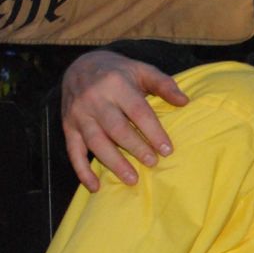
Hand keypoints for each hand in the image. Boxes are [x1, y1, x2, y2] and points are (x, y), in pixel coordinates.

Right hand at [61, 50, 188, 190]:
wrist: (79, 66)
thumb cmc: (118, 72)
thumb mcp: (142, 70)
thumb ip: (164, 84)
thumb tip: (184, 102)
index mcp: (116, 84)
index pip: (138, 111)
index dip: (153, 132)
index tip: (167, 149)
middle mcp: (94, 99)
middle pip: (116, 129)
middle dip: (135, 148)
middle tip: (153, 163)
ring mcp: (79, 114)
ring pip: (96, 142)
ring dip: (114, 163)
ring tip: (132, 179)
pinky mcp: (68, 127)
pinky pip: (73, 152)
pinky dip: (82, 171)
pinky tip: (95, 187)